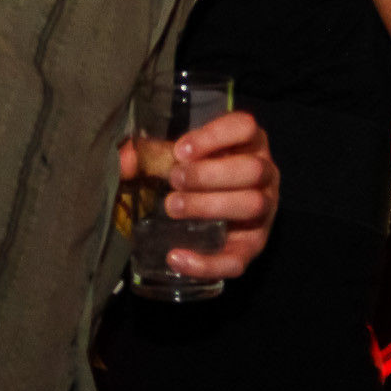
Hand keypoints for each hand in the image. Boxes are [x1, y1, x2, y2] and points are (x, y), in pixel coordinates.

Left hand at [116, 109, 278, 279]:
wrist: (213, 214)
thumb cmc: (195, 175)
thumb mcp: (179, 158)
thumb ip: (152, 154)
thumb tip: (124, 161)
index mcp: (249, 143)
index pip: (245, 127)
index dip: (215, 136)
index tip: (180, 150)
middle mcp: (265, 173)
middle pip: (253, 169)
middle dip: (210, 174)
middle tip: (174, 181)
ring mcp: (265, 210)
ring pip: (252, 205)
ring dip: (210, 206)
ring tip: (173, 207)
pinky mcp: (253, 247)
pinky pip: (238, 259)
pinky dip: (207, 262)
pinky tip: (177, 257)